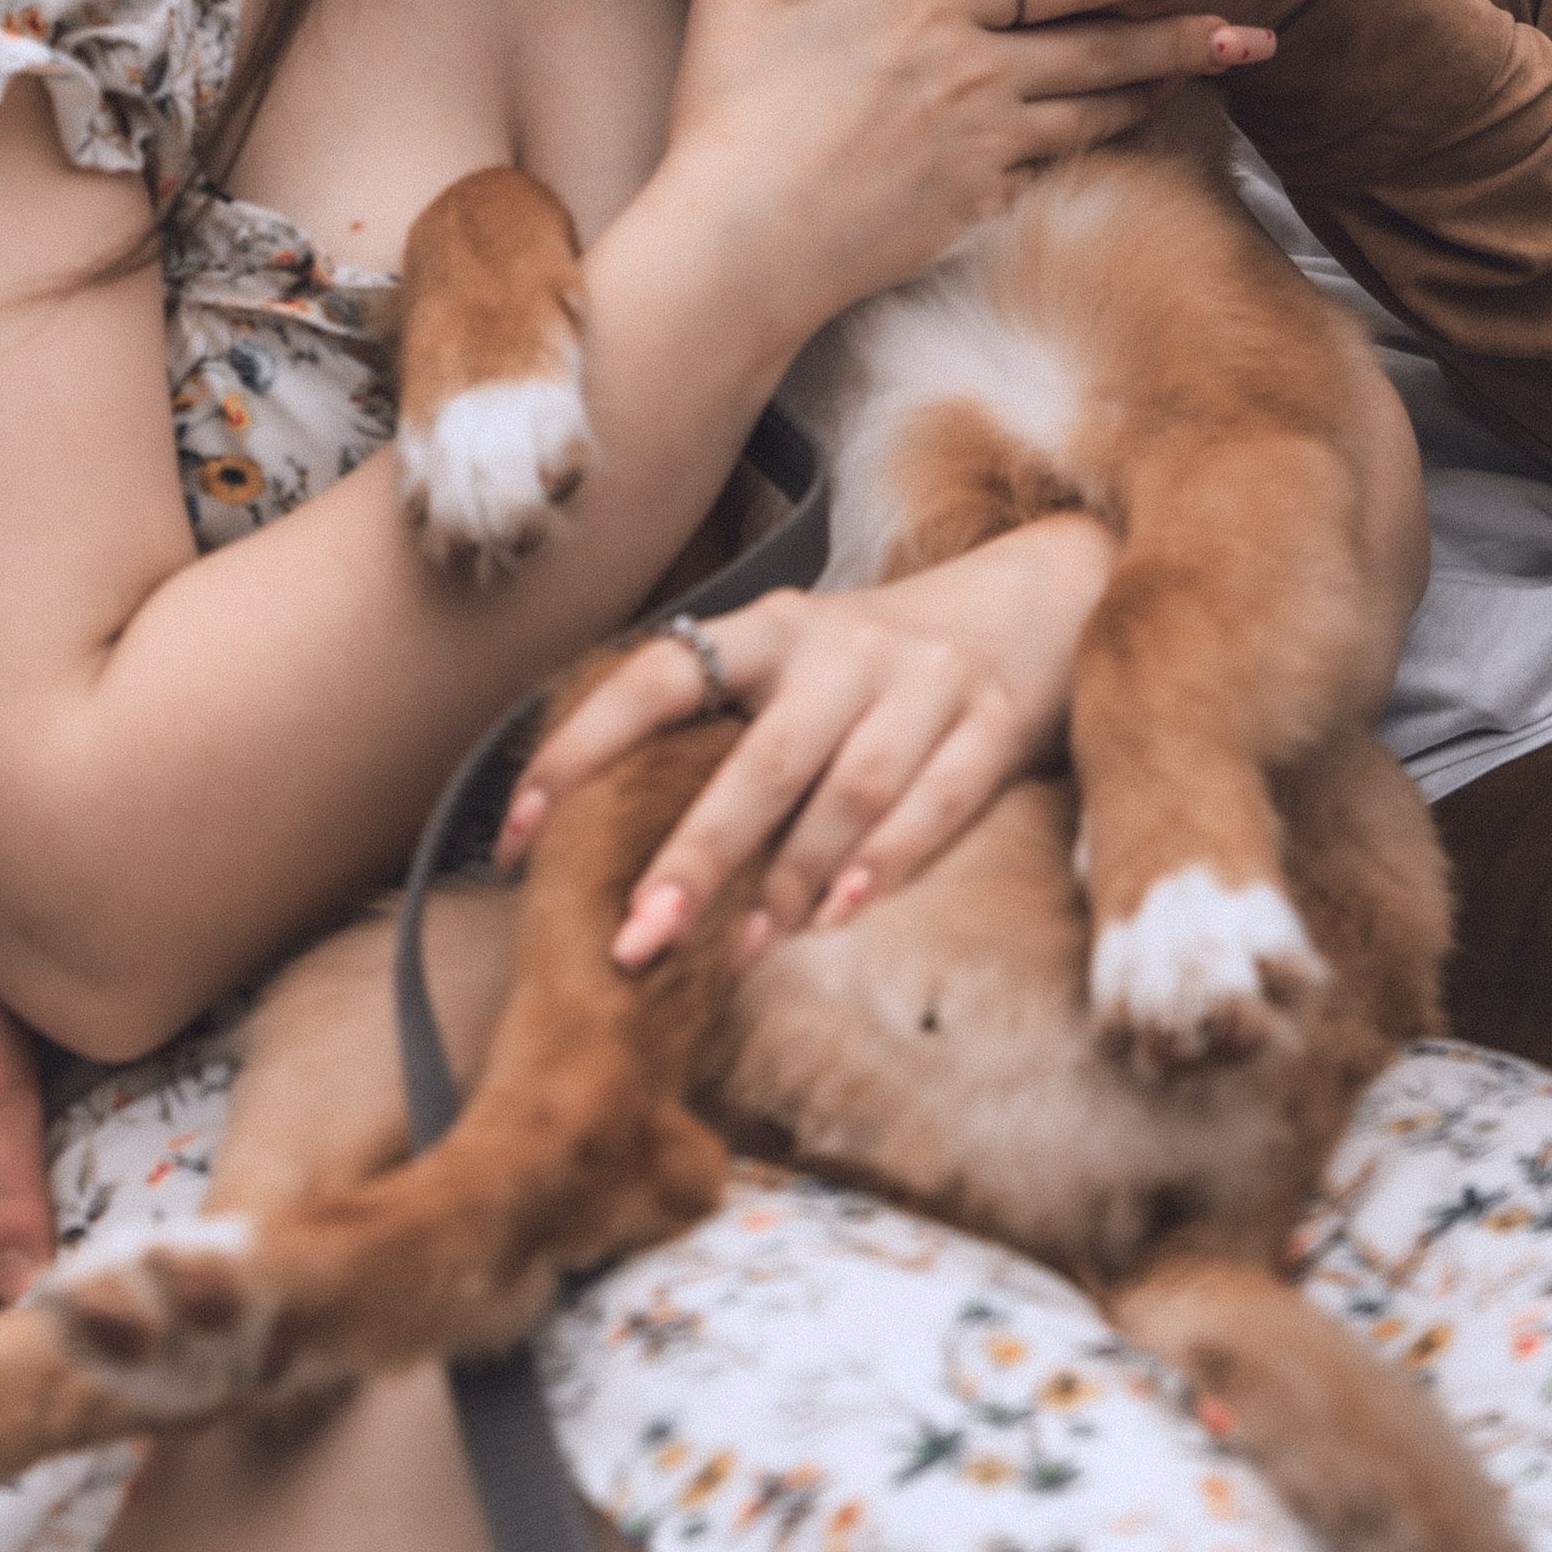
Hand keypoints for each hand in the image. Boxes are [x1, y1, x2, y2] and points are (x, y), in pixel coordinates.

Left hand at [493, 517, 1118, 959]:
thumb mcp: (794, 669)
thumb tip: (603, 845)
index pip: (654, 678)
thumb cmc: (877, 666)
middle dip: (694, 856)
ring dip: (790, 880)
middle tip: (635, 940)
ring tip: (739, 953)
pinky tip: (839, 917)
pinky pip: (936, 801)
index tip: (516, 834)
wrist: (1036, 598)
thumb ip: (723, 733)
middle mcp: (839, 650)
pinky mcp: (991, 722)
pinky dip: (887, 862)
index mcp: (767, 632)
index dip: (580, 749)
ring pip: (847, 789)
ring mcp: (921, 683)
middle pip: (758, 760)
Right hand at [646, 0, 1273, 348]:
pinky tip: (1137, 124)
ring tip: (1228, 54)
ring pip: (1098, 100)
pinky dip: (1105, 137)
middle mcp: (972, 66)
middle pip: (1099, 30)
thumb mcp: (730, 0)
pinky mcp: (979, 204)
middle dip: (1182, 5)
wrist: (736, 250)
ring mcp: (984, 142)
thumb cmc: (726, 121)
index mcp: (921, 2)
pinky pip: (1056, 161)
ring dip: (1166, 73)